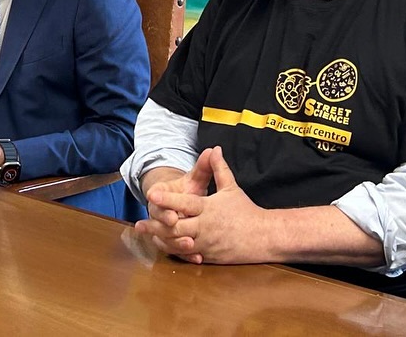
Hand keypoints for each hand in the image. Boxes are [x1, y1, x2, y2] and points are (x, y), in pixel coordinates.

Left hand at [143, 146, 273, 264]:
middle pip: (177, 227)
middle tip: (140, 221)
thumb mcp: (231, 187)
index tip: (152, 194)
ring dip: (161, 239)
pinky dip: (174, 250)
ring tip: (146, 234)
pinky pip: (188, 255)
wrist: (265, 237)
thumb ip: (218, 169)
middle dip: (157, 224)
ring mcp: (207, 244)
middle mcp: (206, 227)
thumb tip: (214, 149)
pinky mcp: (210, 257)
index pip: (185, 203)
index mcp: (209, 208)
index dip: (168, 199)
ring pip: (179, 243)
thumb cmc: (246, 211)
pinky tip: (163, 245)